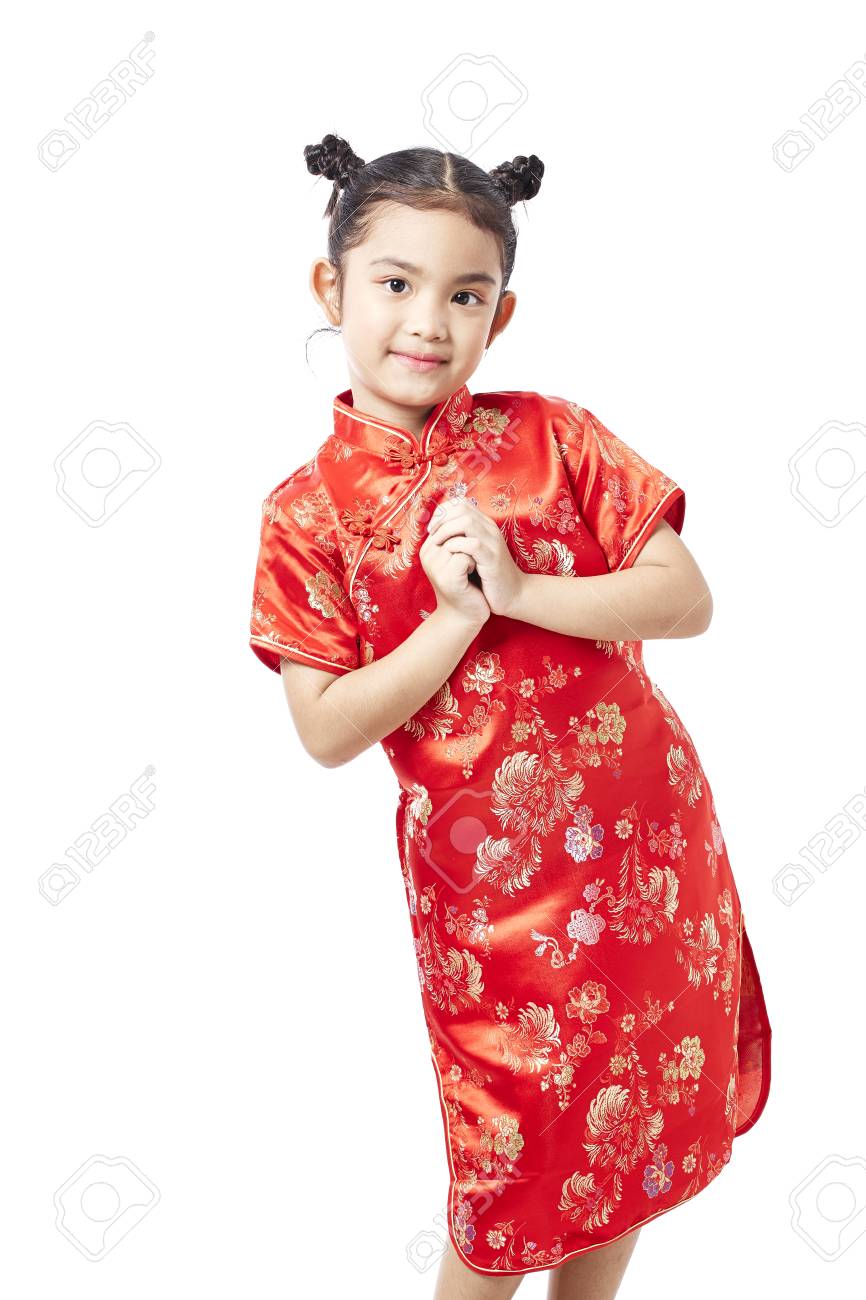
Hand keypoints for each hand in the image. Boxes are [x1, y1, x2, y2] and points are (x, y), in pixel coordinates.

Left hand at [424, 499, 524, 616]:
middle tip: (431, 535)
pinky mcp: (493, 559)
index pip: (460, 503)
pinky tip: (449, 555)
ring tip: (437, 544)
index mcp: (484, 525)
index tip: (432, 528)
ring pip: (466, 521)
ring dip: (446, 530)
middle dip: (441, 519)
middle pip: (461, 508)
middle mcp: (489, 529)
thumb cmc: (489, 575)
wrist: (513, 595)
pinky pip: (473, 544)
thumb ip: (461, 539)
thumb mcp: (474, 553)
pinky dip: (456, 547)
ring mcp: (492, 542)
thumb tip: (435, 530)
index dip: (442, 512)